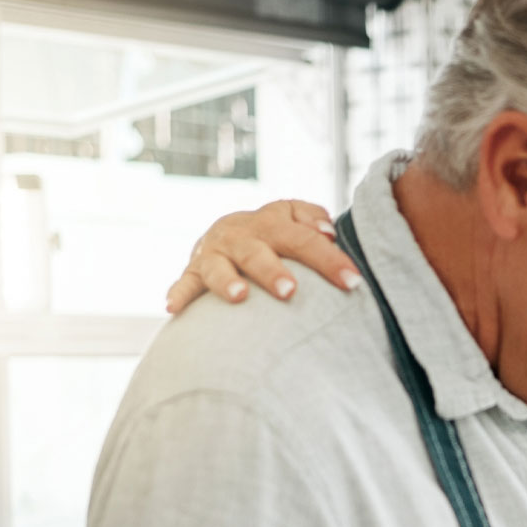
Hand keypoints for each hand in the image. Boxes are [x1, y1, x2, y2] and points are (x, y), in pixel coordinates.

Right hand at [165, 200, 360, 314]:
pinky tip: (173, 308)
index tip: (353, 281)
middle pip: (258, 252)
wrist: (229, 233)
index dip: (329, 259)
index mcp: (271, 223)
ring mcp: (215, 252)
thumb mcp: (292, 218)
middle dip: (273, 271)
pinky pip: (185, 282)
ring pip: (219, 266)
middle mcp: (241, 235)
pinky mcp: (194, 270)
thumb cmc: (274, 234)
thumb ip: (311, 218)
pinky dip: (179, 293)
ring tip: (241, 297)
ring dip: (228, 282)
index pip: (304, 239)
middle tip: (290, 291)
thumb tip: (327, 231)